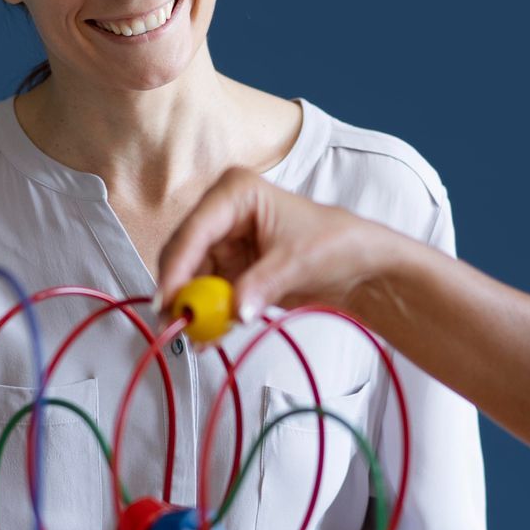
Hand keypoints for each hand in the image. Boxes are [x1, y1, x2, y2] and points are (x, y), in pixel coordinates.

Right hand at [155, 167, 408, 325]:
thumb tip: (235, 311)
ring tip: (196, 336)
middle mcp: (222, 214)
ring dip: (192, 307)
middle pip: (183, 253)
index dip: (177, 266)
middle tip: (175, 324)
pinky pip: (207, 294)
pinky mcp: (230, 269)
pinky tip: (209, 337)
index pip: (195, 230)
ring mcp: (223, 243)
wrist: (360, 265)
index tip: (169, 300)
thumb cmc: (336, 244)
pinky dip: (207, 315)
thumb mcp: (298, 262)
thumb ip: (262, 285)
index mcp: (236, 192)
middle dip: (179, 290)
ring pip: (190, 277)